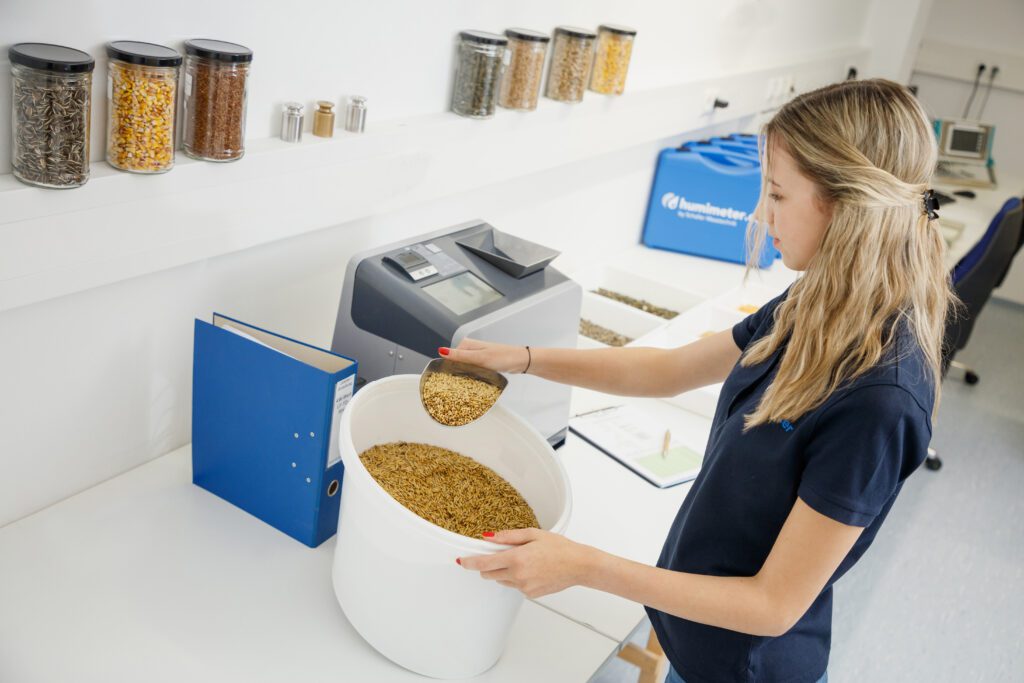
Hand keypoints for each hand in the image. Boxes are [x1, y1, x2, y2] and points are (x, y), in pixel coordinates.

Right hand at [439, 338, 530, 373]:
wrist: (520, 361)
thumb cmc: (502, 357)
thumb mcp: (479, 357)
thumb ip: (460, 356)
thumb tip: (441, 351)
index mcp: (466, 344)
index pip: (450, 357)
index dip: (450, 369)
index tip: (452, 378)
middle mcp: (470, 349)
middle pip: (456, 363)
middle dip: (458, 373)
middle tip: (463, 382)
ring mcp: (476, 356)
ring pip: (464, 368)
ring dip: (466, 375)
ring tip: (470, 383)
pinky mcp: (482, 363)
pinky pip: (472, 370)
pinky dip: (473, 376)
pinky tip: (475, 382)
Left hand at [456, 528, 597, 598]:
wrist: (579, 565)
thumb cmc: (560, 547)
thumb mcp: (533, 534)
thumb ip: (508, 537)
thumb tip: (489, 537)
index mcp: (517, 559)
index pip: (484, 563)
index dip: (470, 562)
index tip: (461, 561)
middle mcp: (518, 575)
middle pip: (488, 574)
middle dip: (487, 565)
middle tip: (499, 554)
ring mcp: (524, 587)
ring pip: (502, 580)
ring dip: (504, 571)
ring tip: (523, 560)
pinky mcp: (530, 594)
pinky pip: (515, 586)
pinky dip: (517, 578)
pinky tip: (532, 570)